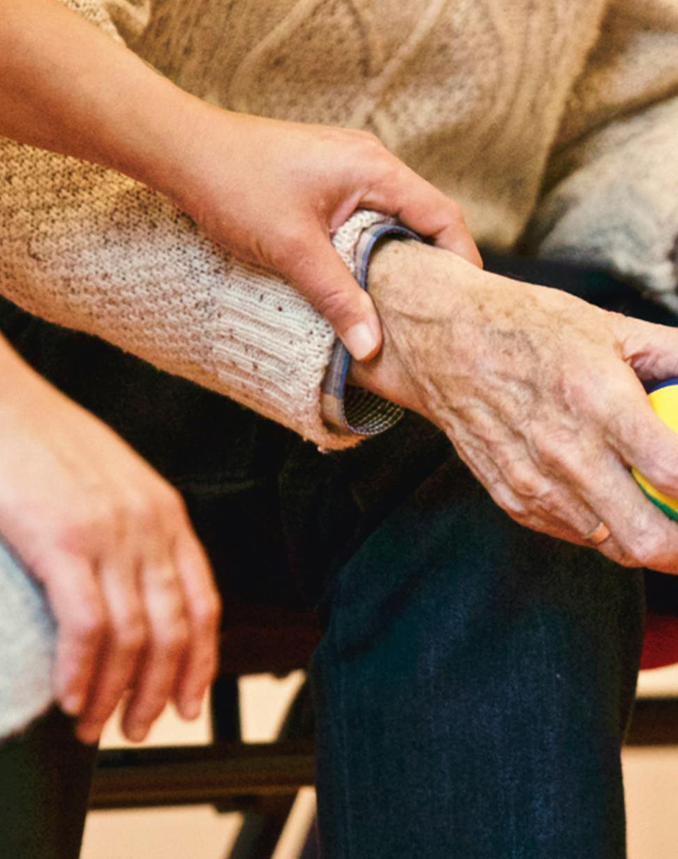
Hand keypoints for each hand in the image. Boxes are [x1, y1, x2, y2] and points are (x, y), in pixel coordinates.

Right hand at [0, 342, 219, 742]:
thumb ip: (131, 531)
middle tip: (142, 728)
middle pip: (176, 628)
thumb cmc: (47, 444)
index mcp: (167, 515)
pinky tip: (72, 697)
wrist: (4, 401)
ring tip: (97, 726)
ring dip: (119, 693)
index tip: (191, 702)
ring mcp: (111, 534)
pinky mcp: (63, 540)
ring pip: (135, 636)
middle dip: (162, 690)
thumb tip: (129, 589)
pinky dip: (83, 672)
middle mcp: (151, 526)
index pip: (205, 602)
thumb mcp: (112, 484)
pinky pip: (88, 625)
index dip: (202, 661)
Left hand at [151, 108, 481, 360]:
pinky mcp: (327, 175)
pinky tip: (364, 275)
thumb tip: (372, 347)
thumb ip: (338, 297)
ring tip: (404, 301)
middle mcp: (370, 160)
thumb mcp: (292, 250)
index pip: (442, 215)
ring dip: (402, 254)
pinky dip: (376, 244)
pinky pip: (370, 212)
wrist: (181, 148)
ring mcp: (348, 165)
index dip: (462, 259)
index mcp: (375, 168)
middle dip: (435, 262)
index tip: (465, 301)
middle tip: (438, 310)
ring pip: (396, 215)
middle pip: (425, 215)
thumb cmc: (234, 185)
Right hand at [350, 241, 677, 574]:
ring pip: (612, 547)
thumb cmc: (536, 326)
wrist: (443, 341)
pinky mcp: (512, 500)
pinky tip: (630, 510)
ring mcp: (533, 484)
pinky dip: (613, 533)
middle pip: (647, 539)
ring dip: (661, 551)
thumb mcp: (619, 326)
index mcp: (597, 402)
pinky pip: (576, 534)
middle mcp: (564, 453)